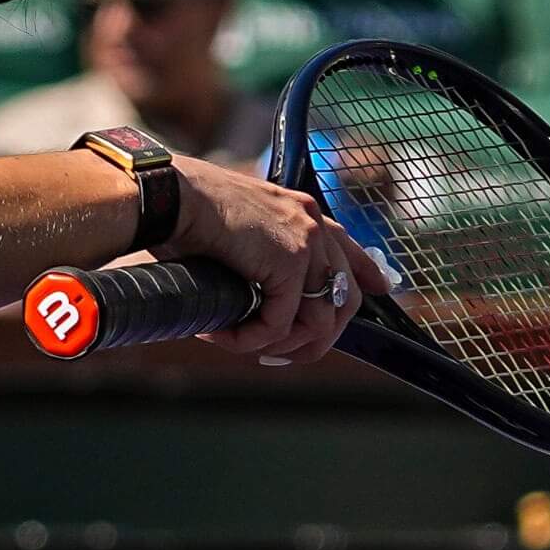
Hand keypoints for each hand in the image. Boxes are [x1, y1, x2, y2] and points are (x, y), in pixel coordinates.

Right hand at [160, 155, 392, 361]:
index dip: (367, 274)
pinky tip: (223, 335)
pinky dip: (251, 338)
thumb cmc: (182, 209)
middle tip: (281, 354)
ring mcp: (306, 243)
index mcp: (300, 210)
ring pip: (317, 321)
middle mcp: (312, 223)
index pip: (349, 248)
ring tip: (241, 343)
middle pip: (344, 298)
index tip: (380, 290)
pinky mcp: (289, 263)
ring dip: (279, 344)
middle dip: (319, 336)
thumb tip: (253, 294)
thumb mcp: (233, 228)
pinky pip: (281, 323)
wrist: (169, 195)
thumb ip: (256, 254)